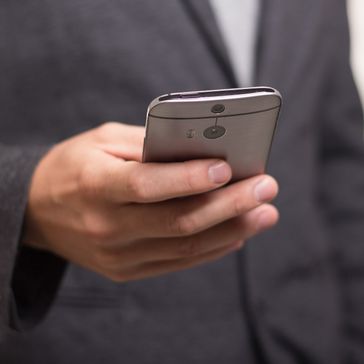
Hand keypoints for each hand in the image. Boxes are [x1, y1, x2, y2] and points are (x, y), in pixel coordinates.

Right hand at [23, 122, 278, 281]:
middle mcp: (107, 227)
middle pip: (179, 221)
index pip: (148, 186)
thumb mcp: (102, 141)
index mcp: (96, 185)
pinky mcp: (127, 270)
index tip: (228, 167)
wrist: (39, 211)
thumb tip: (201, 150)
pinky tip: (238, 233)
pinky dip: (212, 247)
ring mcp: (118, 255)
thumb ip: (149, 146)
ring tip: (265, 213)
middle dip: (229, 204)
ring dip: (231, 229)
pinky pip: (178, 262)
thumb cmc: (74, 166)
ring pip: (186, 247)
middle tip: (266, 187)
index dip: (190, 178)